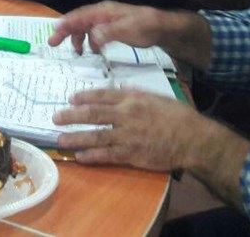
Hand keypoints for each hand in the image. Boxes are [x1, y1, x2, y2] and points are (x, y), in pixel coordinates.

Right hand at [48, 1, 162, 54]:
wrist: (162, 28)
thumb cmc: (145, 26)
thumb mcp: (128, 29)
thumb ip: (109, 32)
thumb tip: (92, 36)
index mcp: (103, 11)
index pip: (79, 16)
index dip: (65, 23)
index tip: (53, 32)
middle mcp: (102, 14)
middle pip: (78, 21)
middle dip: (65, 31)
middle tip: (53, 43)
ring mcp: (106, 21)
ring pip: (85, 28)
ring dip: (78, 38)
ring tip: (76, 52)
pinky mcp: (111, 29)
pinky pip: (94, 34)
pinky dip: (90, 41)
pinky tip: (93, 51)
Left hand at [52, 88, 200, 170]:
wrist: (193, 139)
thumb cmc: (177, 116)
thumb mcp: (155, 97)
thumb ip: (134, 94)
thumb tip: (117, 91)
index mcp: (132, 99)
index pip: (102, 95)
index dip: (84, 97)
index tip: (71, 98)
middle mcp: (125, 115)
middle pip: (92, 114)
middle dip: (72, 116)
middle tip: (56, 117)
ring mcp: (127, 136)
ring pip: (95, 136)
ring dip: (75, 138)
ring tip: (60, 139)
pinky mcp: (131, 154)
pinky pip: (107, 155)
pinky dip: (91, 156)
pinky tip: (80, 157)